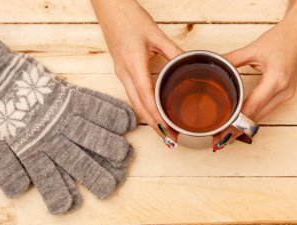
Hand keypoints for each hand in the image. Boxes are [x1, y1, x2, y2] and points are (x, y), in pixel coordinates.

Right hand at [91, 0, 182, 146]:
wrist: (108, 7)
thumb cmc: (128, 17)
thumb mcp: (155, 33)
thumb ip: (173, 51)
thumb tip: (188, 65)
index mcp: (132, 63)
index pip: (146, 96)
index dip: (157, 116)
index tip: (168, 130)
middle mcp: (124, 73)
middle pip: (138, 106)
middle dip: (153, 125)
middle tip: (169, 140)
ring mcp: (120, 73)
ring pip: (134, 103)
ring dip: (148, 118)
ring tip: (163, 131)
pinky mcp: (121, 71)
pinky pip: (132, 95)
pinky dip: (143, 107)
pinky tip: (152, 112)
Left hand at [212, 0, 296, 150]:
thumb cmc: (282, 38)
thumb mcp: (253, 49)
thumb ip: (231, 60)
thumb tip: (213, 66)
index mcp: (275, 81)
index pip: (250, 109)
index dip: (234, 123)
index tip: (221, 133)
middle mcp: (283, 92)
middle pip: (256, 118)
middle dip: (237, 129)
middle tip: (218, 139)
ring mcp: (287, 94)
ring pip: (262, 116)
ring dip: (244, 125)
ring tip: (226, 134)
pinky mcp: (287, 93)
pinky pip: (267, 110)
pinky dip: (253, 117)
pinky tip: (240, 122)